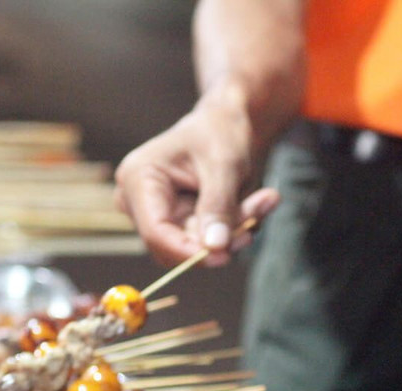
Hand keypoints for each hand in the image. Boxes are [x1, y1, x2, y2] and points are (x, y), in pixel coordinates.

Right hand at [114, 91, 279, 267]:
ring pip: (192, 247)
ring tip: (264, 200)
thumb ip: (218, 205)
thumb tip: (215, 247)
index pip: (155, 232)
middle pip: (174, 244)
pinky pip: (202, 242)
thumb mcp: (224, 164)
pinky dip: (231, 230)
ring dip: (231, 233)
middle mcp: (137, 201)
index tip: (225, 255)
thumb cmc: (219, 133)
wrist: (223, 124)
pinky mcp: (173, 224)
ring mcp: (153, 215)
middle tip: (263, 208)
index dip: (187, 251)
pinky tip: (253, 205)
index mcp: (138, 179)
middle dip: (219, 238)